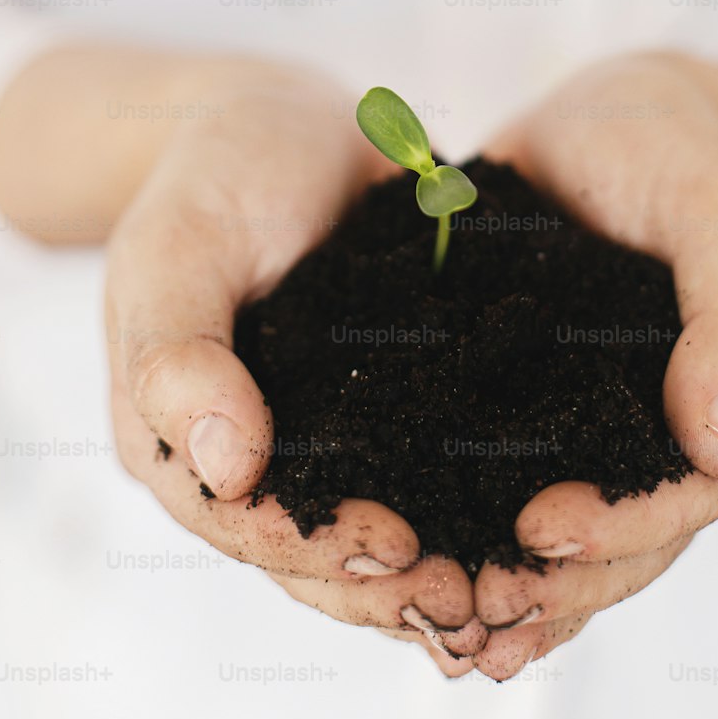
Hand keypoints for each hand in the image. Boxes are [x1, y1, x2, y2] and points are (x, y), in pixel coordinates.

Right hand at [104, 62, 486, 666]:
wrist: (281, 121)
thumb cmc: (212, 174)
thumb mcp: (176, 246)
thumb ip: (181, 352)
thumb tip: (227, 468)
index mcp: (180, 439)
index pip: (241, 523)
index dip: (315, 548)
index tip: (393, 549)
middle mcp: (255, 457)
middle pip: (317, 554)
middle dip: (393, 584)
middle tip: (477, 597)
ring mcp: (327, 435)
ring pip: (380, 528)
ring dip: (443, 563)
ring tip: (518, 584)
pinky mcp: (393, 402)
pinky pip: (431, 465)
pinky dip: (475, 500)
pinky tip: (541, 516)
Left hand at [466, 54, 717, 678]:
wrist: (615, 116)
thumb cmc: (682, 151)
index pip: (688, 496)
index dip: (621, 529)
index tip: (537, 533)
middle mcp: (671, 432)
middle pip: (627, 542)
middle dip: (553, 582)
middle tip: (467, 600)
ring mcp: (601, 424)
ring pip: (569, 532)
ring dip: (509, 581)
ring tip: (436, 614)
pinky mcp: (533, 402)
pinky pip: (509, 479)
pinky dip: (471, 524)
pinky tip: (417, 560)